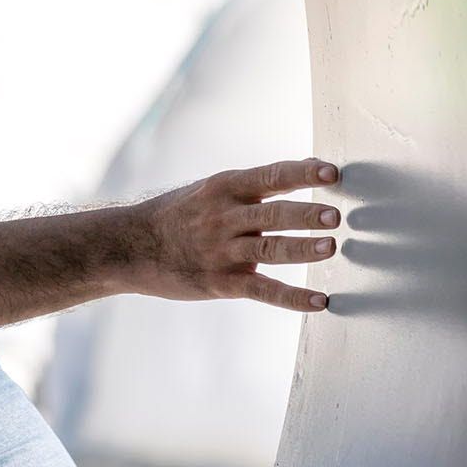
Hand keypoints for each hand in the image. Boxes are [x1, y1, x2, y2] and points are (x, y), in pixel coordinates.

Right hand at [124, 158, 341, 311]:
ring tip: (330, 247)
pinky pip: (262, 290)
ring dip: (301, 249)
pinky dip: (292, 297)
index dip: (302, 173)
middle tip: (334, 216)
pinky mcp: (221, 282)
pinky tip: (320, 301)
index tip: (331, 171)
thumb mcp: (211, 190)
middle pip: (271, 214)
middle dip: (303, 214)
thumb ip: (256, 185)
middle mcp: (223, 217)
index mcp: (223, 188)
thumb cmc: (179, 214)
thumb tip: (307, 166)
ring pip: (268, 250)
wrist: (131, 246)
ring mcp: (222, 251)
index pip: (270, 176)